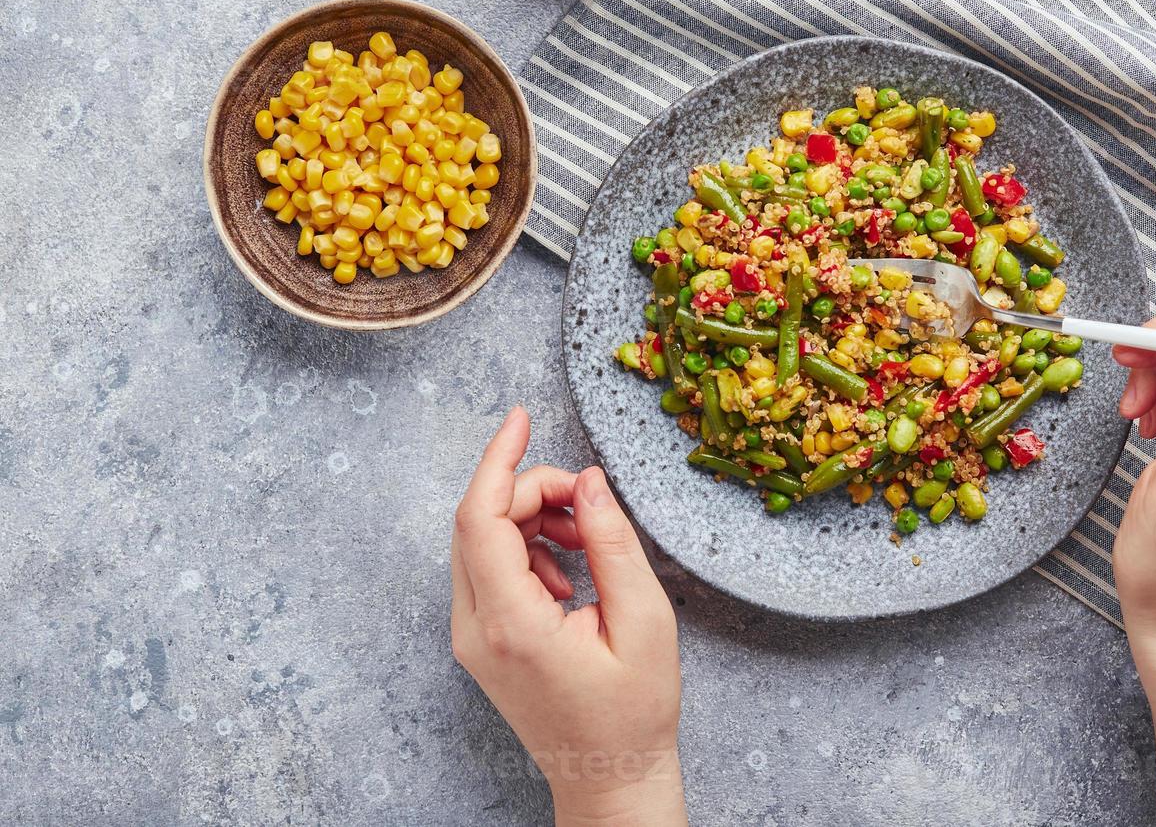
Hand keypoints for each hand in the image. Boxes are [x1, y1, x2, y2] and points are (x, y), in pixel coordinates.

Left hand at [450, 407, 685, 826]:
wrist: (608, 778)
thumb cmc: (633, 713)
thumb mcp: (643, 620)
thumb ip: (613, 543)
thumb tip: (589, 482)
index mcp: (510, 625)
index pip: (481, 518)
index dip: (499, 459)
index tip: (522, 418)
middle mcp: (475, 630)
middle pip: (477, 522)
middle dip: (531, 491)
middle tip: (589, 502)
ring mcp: (470, 638)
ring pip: (480, 543)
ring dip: (531, 520)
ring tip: (589, 544)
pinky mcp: (479, 642)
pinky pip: (488, 570)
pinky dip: (527, 550)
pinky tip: (570, 575)